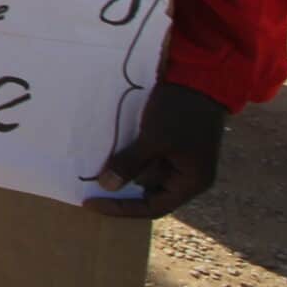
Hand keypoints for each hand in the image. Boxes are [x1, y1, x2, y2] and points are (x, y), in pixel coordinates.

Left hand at [84, 83, 228, 218]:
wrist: (199, 77)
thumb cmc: (180, 112)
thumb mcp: (154, 139)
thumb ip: (131, 164)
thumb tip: (107, 187)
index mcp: (191, 182)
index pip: (152, 207)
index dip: (121, 208)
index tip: (91, 202)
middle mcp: (187, 176)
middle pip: (149, 193)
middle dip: (120, 190)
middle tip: (87, 187)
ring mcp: (179, 159)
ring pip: (145, 175)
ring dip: (123, 172)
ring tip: (92, 170)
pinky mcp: (170, 144)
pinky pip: (146, 158)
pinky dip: (128, 158)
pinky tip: (106, 154)